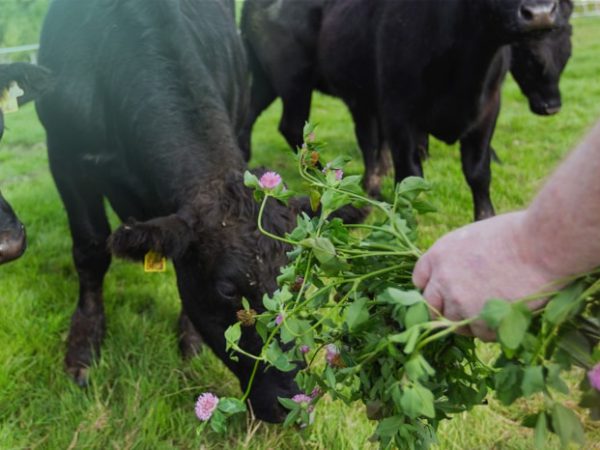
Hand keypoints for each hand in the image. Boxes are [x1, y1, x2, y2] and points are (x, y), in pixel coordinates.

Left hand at [412, 211, 557, 339]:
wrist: (541, 246)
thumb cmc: (515, 235)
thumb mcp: (472, 238)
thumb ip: (456, 259)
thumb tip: (455, 275)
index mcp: (438, 255)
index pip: (420, 280)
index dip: (433, 287)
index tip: (444, 291)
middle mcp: (443, 280)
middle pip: (431, 307)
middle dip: (445, 309)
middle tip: (466, 307)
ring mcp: (460, 303)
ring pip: (454, 324)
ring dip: (469, 321)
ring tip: (492, 309)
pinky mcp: (479, 321)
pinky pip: (479, 333)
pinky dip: (490, 329)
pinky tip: (506, 314)